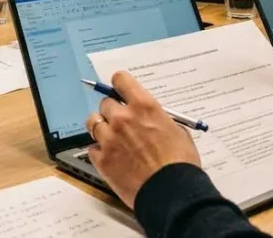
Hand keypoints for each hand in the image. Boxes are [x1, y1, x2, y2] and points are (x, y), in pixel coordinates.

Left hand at [85, 71, 199, 208]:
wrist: (172, 192)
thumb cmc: (180, 163)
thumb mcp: (177, 131)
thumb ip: (159, 119)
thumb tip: (151, 118)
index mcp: (144, 106)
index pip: (120, 80)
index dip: (119, 84)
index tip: (120, 90)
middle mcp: (123, 118)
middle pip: (105, 103)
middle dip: (112, 110)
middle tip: (121, 122)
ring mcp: (109, 138)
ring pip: (93, 122)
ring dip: (102, 128)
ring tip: (113, 138)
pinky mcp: (102, 159)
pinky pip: (92, 148)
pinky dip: (100, 151)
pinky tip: (112, 157)